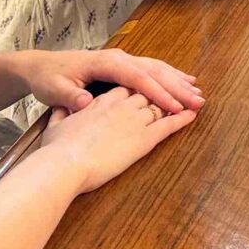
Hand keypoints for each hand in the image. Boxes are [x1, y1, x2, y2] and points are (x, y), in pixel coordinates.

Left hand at [20, 48, 203, 115]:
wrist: (40, 66)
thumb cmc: (48, 78)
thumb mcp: (54, 89)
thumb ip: (71, 96)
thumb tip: (87, 101)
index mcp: (105, 63)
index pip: (138, 77)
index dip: (158, 93)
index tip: (175, 107)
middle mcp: (117, 58)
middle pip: (153, 70)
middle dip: (177, 86)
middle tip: (198, 101)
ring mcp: (121, 60)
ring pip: (156, 68)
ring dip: (177, 80)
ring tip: (197, 92)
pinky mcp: (121, 65)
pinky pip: (150, 70)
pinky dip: (168, 76)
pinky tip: (181, 82)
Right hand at [39, 85, 196, 196]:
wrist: (65, 163)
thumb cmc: (57, 148)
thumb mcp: (56, 123)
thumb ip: (63, 113)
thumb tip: (61, 109)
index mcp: (102, 100)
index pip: (128, 87)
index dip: (141, 86)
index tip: (150, 86)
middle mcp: (121, 104)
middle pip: (148, 92)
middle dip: (165, 90)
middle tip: (181, 89)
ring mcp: (134, 119)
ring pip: (160, 105)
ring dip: (177, 101)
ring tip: (192, 99)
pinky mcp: (143, 138)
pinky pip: (168, 124)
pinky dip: (181, 118)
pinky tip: (192, 113)